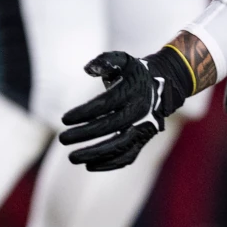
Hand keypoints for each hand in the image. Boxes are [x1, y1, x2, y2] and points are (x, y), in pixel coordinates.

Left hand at [59, 48, 194, 171]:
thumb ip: (105, 61)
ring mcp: (143, 128)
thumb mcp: (122, 60)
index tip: (64, 119)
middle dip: (83, 135)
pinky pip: (128, 156)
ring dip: (95, 154)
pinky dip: (110, 164)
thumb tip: (88, 69)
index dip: (84, 113)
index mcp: (131, 92)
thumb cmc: (134, 72)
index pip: (104, 105)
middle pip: (109, 127)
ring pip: (119, 146)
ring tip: (72, 157)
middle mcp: (139, 112)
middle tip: (62, 139)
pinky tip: (90, 166)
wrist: (164, 84)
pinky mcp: (144, 140)